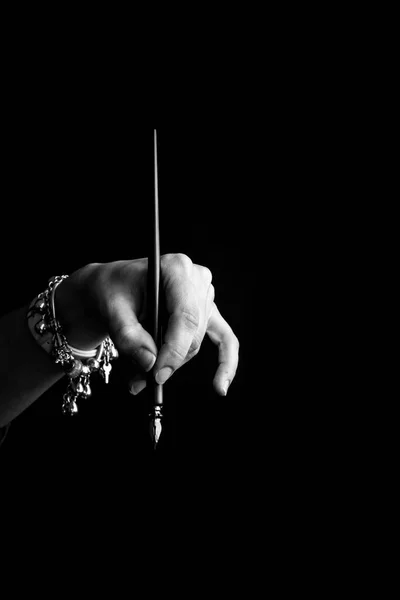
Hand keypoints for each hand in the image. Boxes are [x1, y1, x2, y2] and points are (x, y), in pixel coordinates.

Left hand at [55, 254, 238, 395]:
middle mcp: (196, 278)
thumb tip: (150, 363)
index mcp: (174, 268)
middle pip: (191, 333)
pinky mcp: (208, 312)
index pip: (185, 315)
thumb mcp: (110, 310)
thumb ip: (128, 336)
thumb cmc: (113, 291)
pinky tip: (220, 387)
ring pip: (196, 343)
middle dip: (167, 361)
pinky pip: (226, 340)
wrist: (113, 287)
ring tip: (141, 377)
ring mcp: (205, 295)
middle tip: (141, 381)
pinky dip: (225, 364)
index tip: (156, 374)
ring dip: (172, 364)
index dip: (174, 349)